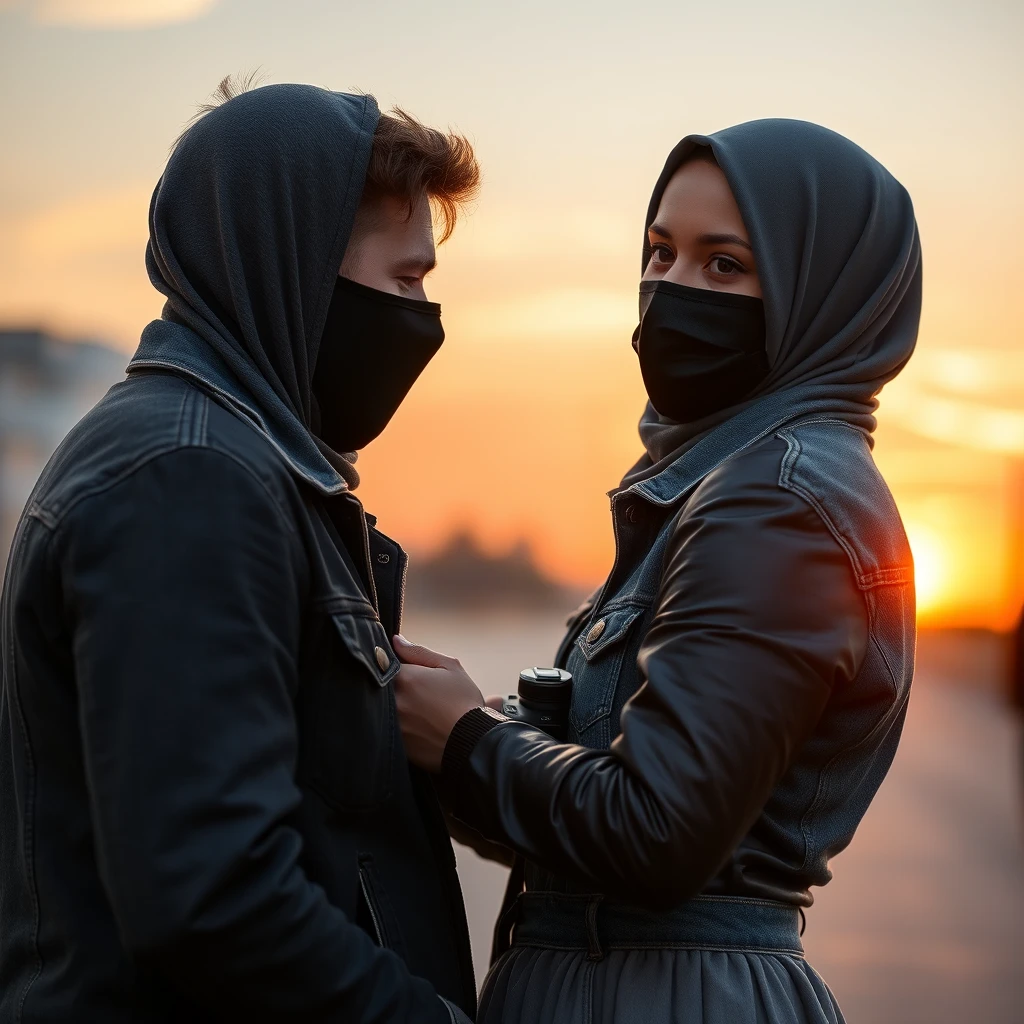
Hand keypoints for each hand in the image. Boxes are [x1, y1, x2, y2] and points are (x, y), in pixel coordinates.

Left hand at [392, 635, 484, 772]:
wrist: (474, 742)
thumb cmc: (464, 702)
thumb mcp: (449, 667)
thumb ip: (418, 652)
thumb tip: (396, 640)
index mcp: (405, 678)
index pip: (386, 662)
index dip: (397, 666)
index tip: (410, 673)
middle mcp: (394, 700)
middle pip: (382, 686)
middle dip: (396, 686)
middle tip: (418, 694)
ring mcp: (392, 724)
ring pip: (384, 708)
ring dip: (396, 706)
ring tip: (421, 711)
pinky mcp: (395, 744)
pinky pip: (389, 728)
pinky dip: (400, 724)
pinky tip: (419, 726)